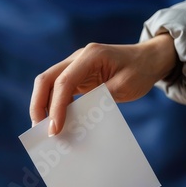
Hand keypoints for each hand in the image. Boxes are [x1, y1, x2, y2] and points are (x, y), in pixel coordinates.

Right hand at [30, 34, 176, 135]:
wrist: (148, 59)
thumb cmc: (140, 70)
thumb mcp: (126, 85)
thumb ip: (102, 98)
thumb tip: (78, 119)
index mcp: (91, 56)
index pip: (64, 81)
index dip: (56, 106)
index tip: (54, 129)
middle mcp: (77, 58)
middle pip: (46, 79)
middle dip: (38, 105)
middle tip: (38, 129)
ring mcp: (75, 66)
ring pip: (48, 85)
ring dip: (44, 107)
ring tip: (46, 130)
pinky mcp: (76, 76)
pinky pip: (59, 91)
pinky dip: (55, 107)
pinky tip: (58, 123)